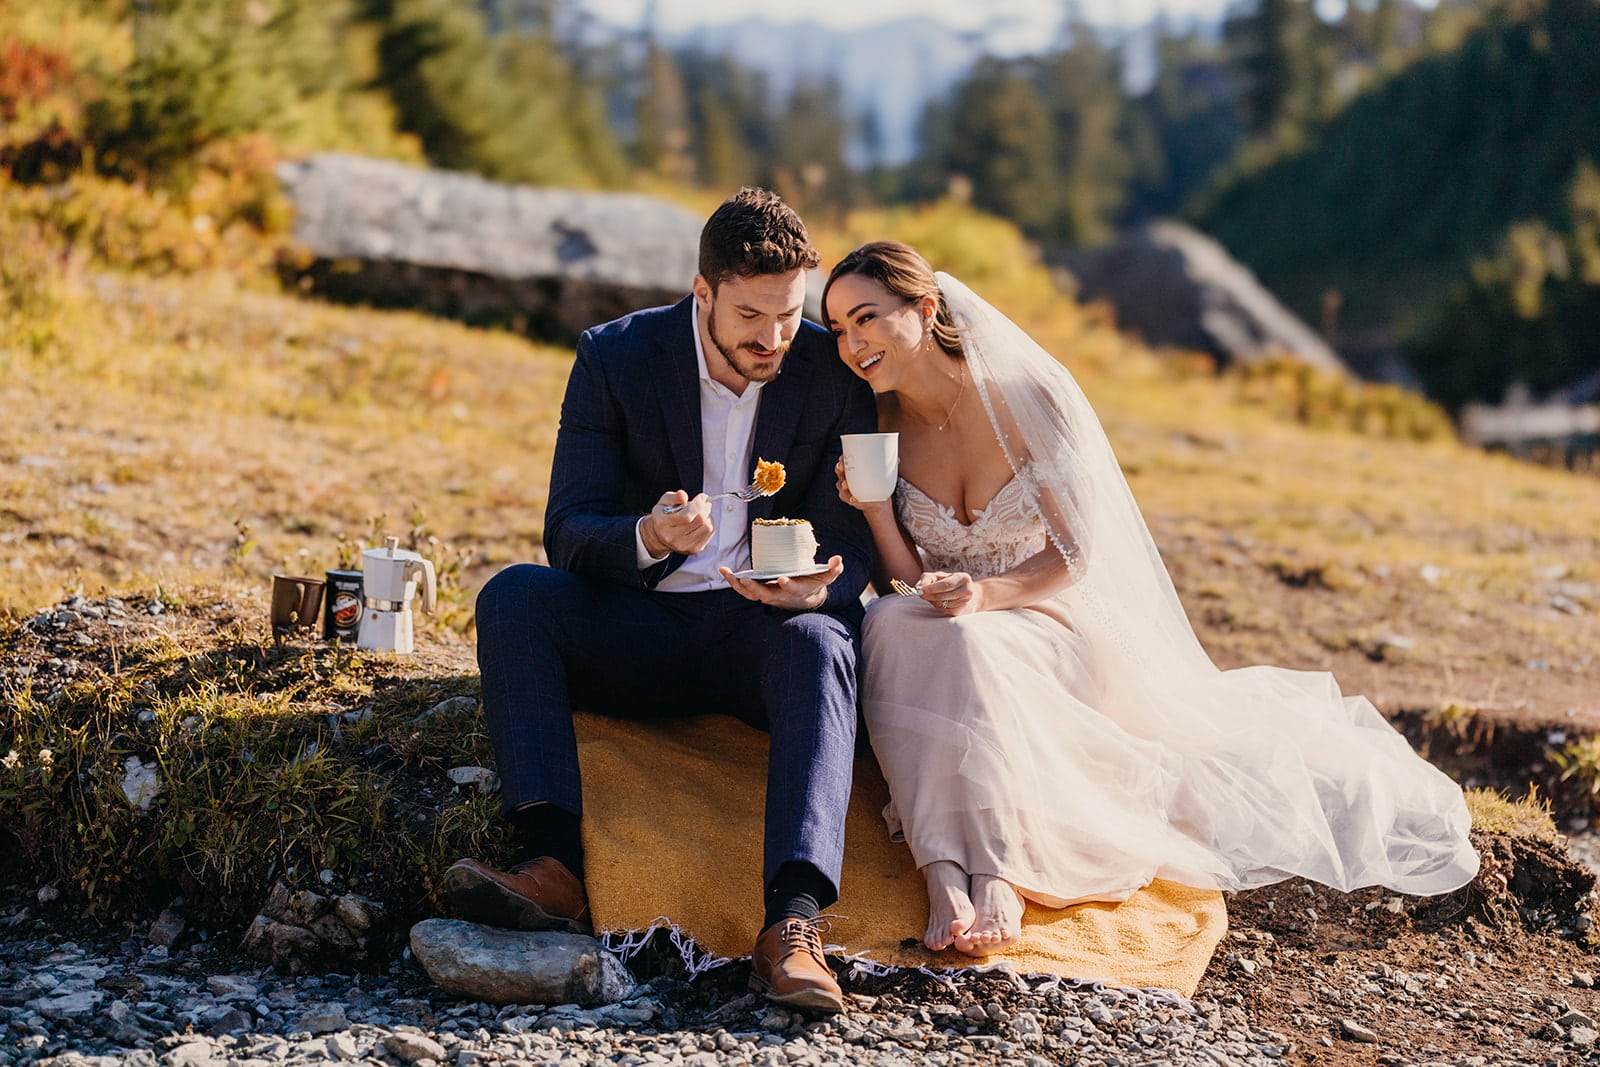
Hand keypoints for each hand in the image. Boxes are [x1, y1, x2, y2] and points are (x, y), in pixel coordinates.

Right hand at [642, 491, 713, 556]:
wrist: (660, 536)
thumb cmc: (664, 515)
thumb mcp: (664, 502)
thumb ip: (673, 497)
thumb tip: (683, 495)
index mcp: (663, 523)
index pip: (686, 516)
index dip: (698, 504)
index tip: (701, 497)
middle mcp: (672, 537)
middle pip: (699, 521)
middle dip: (704, 508)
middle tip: (703, 503)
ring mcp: (684, 545)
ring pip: (707, 527)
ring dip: (707, 516)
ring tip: (701, 512)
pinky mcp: (694, 549)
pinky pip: (709, 533)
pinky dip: (709, 524)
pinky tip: (701, 521)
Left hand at [720, 556, 843, 610]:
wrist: (804, 598)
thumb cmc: (814, 584)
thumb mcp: (826, 577)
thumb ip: (833, 569)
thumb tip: (839, 559)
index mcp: (795, 591)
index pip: (791, 589)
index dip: (787, 585)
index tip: (783, 579)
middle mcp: (779, 595)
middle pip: (764, 594)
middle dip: (755, 588)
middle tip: (745, 579)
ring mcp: (767, 595)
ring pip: (750, 594)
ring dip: (738, 585)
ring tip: (728, 573)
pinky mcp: (759, 592)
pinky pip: (744, 590)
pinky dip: (733, 582)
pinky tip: (725, 571)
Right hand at [835, 458, 892, 516]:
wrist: (877, 500)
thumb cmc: (877, 483)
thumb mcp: (881, 474)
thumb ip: (887, 466)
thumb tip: (898, 460)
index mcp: (853, 468)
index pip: (844, 461)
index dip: (842, 459)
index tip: (843, 458)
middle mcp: (847, 477)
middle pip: (839, 471)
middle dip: (839, 468)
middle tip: (842, 467)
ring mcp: (847, 488)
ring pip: (840, 484)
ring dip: (842, 484)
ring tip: (846, 484)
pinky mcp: (849, 498)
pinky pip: (846, 497)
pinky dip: (849, 498)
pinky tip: (853, 498)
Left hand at [919, 571, 982, 615]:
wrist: (964, 593)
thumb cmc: (948, 583)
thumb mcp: (939, 576)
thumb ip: (928, 578)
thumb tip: (921, 587)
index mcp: (963, 578)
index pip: (946, 585)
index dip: (932, 588)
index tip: (921, 590)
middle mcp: (967, 590)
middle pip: (943, 596)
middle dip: (930, 596)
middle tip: (921, 594)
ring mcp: (965, 602)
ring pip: (943, 604)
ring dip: (933, 601)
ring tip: (932, 597)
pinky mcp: (960, 612)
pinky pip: (944, 611)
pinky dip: (938, 607)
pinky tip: (939, 602)